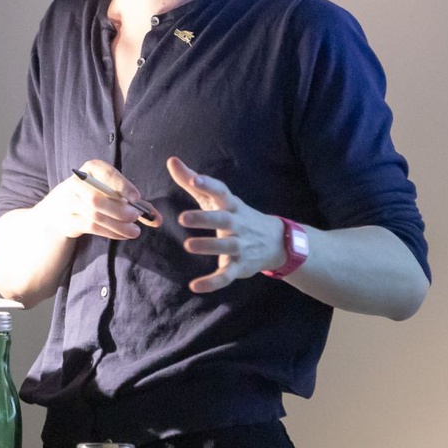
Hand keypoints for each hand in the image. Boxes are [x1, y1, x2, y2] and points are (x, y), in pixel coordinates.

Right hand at [37, 160, 144, 241]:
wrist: (58, 210)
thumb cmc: (93, 195)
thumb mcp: (109, 191)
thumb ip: (133, 202)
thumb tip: (157, 219)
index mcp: (89, 169)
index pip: (105, 172)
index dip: (121, 184)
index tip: (136, 197)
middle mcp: (76, 183)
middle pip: (97, 198)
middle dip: (119, 209)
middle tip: (136, 217)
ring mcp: (69, 203)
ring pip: (95, 215)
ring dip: (118, 224)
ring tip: (135, 231)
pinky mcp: (69, 221)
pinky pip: (92, 227)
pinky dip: (110, 232)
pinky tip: (123, 235)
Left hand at [167, 156, 284, 292]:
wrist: (276, 241)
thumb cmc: (237, 215)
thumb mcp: (217, 198)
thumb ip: (192, 181)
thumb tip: (171, 160)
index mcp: (231, 205)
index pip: (221, 192)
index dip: (208, 185)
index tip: (194, 179)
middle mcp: (238, 224)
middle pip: (223, 219)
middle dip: (205, 219)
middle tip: (182, 218)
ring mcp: (241, 245)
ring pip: (227, 246)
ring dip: (209, 246)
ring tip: (188, 245)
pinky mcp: (240, 266)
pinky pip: (227, 275)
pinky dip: (212, 282)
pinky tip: (195, 286)